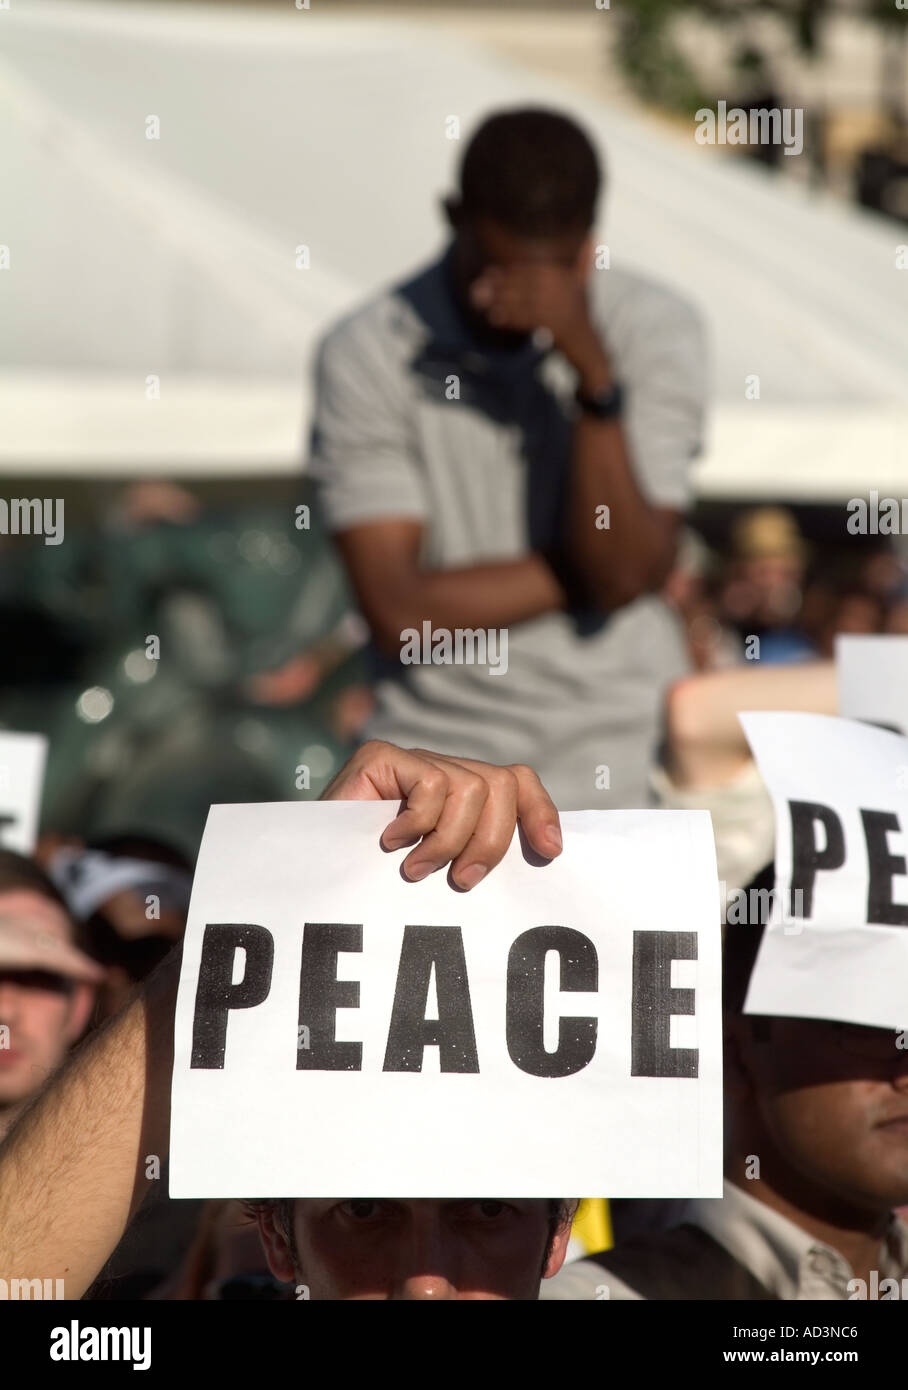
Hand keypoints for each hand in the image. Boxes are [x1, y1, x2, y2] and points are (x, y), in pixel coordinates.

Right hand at [321, 740, 561, 889]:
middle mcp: (440, 769)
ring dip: (448, 841)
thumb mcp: (443, 874)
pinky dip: (418, 824)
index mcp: (461, 795)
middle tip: (464, 880)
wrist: (309, 877)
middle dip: (492, 840)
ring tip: (417, 870)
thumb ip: (477, 857)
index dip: (539, 811)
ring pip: (471, 788)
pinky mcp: (381, 757)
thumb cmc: (374, 884)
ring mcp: (411, 760)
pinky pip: (433, 785)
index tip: (551, 853)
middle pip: (501, 784)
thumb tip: (546, 857)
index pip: (517, 781)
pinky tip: (391, 844)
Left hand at [469, 264, 609, 382]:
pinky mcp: (557, 327)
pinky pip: (527, 320)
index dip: (507, 271)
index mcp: (566, 277)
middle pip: (523, 285)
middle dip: (498, 286)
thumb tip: (592, 238)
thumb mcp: (583, 287)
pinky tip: (493, 317)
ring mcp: (562, 309)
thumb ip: (583, 264)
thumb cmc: (581, 317)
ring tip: (478, 301)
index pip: (531, 270)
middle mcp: (564, 290)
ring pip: (522, 302)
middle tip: (477, 288)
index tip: (488, 272)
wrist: (588, 349)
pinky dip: (509, 318)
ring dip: (499, 302)